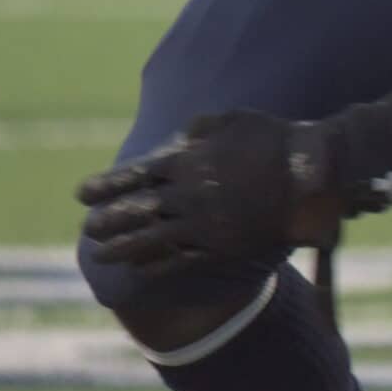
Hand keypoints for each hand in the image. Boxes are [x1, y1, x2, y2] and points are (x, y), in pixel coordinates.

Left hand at [77, 112, 345, 276]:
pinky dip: (157, 266)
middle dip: (107, 221)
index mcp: (187, 162)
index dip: (106, 186)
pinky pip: (180, 260)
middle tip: (86, 230)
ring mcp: (202, 224)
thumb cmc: (275, 140)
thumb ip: (203, 128)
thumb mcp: (236, 119)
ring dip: (122, 249)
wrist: (310, 177)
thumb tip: (182, 135)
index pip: (134, 176)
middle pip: (136, 212)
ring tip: (101, 255)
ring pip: (150, 240)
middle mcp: (188, 196)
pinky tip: (140, 271)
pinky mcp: (220, 246)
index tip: (81, 194)